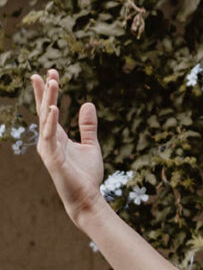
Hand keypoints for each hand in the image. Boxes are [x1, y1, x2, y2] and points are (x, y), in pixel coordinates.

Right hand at [31, 69, 106, 225]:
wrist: (87, 198)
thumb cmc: (86, 174)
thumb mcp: (90, 145)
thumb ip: (87, 126)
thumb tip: (87, 103)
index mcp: (57, 136)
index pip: (49, 109)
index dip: (49, 92)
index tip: (51, 73)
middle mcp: (49, 140)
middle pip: (44, 110)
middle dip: (45, 91)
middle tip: (47, 71)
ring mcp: (48, 149)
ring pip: (46, 120)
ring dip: (47, 100)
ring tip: (51, 82)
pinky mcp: (52, 158)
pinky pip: (50, 136)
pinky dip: (51, 122)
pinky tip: (54, 108)